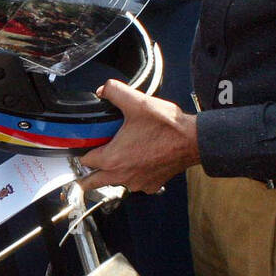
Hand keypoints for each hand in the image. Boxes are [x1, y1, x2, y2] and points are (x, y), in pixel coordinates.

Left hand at [78, 79, 199, 193]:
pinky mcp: (152, 185)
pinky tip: (140, 160)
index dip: (82, 152)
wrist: (193, 140)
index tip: (86, 146)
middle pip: (93, 183)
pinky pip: (136, 183)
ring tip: (119, 155)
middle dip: (87, 176)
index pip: (84, 162)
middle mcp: (122, 176)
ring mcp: (138, 183)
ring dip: (113, 173)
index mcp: (112, 159)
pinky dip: (135, 175)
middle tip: (88, 164)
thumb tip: (103, 90)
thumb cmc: (166, 125)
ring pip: (116, 183)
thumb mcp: (136, 101)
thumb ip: (114, 91)